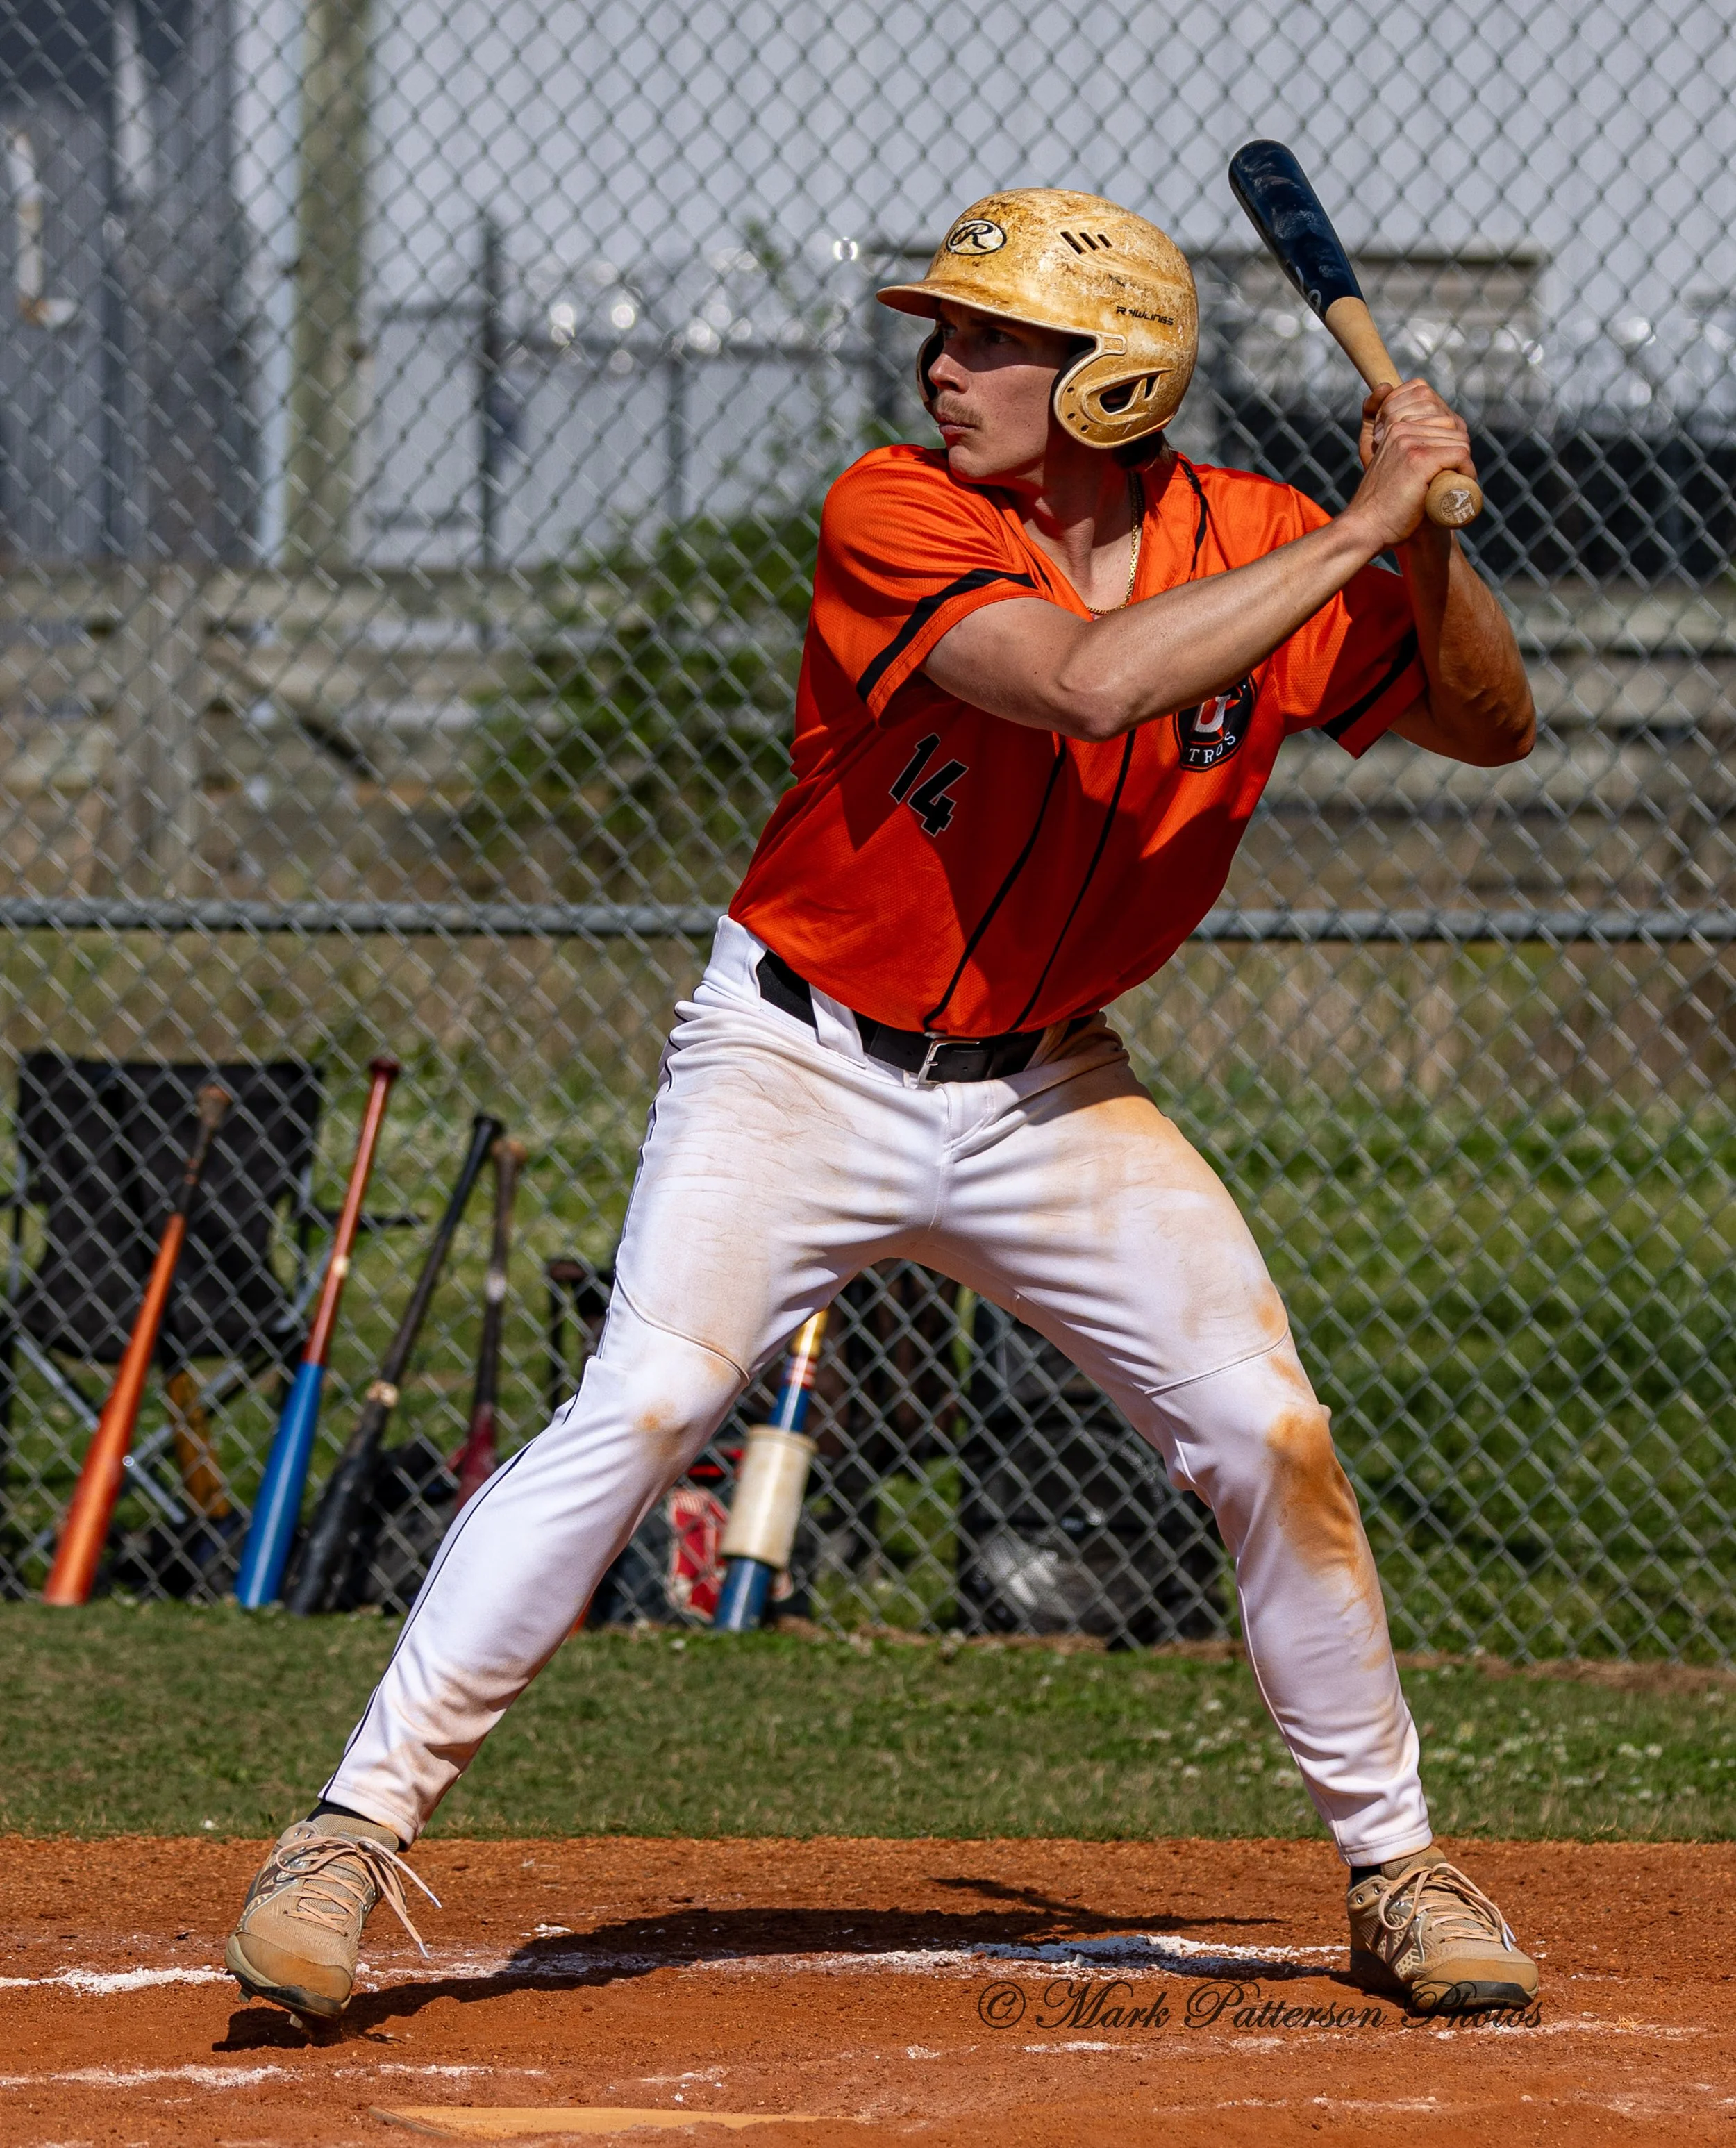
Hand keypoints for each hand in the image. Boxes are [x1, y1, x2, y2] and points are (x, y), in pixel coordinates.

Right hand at [1342, 380, 1474, 550]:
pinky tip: (1455, 485)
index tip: (1437, 454)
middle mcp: (1400, 426)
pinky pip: (1460, 454)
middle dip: (1456, 446)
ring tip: (1449, 483)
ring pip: (1459, 438)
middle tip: (1446, 472)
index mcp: (1392, 421)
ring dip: (1462, 463)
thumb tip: (1384, 385)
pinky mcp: (1419, 460)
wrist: (1366, 528)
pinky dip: (1465, 472)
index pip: (1431, 399)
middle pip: (1452, 422)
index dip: (1444, 428)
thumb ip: (1373, 418)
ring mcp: (1409, 441)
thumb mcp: (1373, 452)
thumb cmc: (1377, 498)